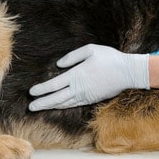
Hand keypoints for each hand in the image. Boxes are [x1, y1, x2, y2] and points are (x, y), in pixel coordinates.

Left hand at [28, 44, 149, 110]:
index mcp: (76, 75)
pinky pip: (74, 104)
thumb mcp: (90, 50)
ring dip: (51, 106)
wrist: (127, 72)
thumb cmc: (109, 58)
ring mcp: (85, 96)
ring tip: (40, 108)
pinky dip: (64, 106)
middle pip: (56, 98)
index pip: (54, 85)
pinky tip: (58, 106)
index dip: (42, 89)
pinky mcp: (92, 99)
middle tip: (31, 107)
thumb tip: (59, 65)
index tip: (31, 92)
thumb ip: (72, 57)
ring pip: (64, 103)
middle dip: (42, 103)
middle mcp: (79, 88)